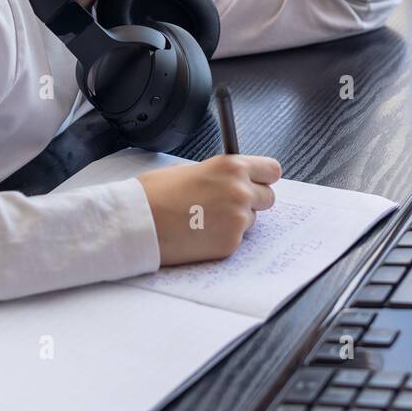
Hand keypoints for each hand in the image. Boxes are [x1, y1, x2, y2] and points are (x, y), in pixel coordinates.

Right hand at [136, 153, 281, 265]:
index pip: (272, 170)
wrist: (139, 222)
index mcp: (232, 167)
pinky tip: (200, 233)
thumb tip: (228, 181)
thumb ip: (219, 174)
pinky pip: (237, 239)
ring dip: (235, 221)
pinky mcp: (230, 243)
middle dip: (252, 201)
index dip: (263, 177)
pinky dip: (222, 238)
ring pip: (252, 220)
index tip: (257, 182)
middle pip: (267, 197)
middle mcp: (241, 191)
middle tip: (225, 205)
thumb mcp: (191, 170)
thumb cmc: (156, 194)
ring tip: (204, 219)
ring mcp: (238, 219)